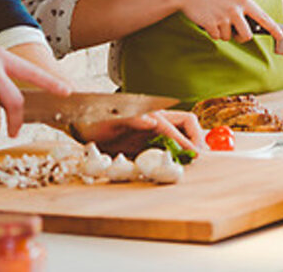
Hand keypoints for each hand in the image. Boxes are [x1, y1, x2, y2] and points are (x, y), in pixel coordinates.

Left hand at [74, 110, 205, 157]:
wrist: (81, 125)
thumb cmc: (96, 117)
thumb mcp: (113, 118)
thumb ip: (134, 119)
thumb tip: (152, 121)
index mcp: (153, 115)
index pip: (180, 126)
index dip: (189, 140)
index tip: (197, 154)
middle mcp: (156, 123)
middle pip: (186, 127)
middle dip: (196, 140)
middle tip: (201, 157)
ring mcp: (151, 134)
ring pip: (179, 139)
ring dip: (187, 149)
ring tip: (191, 164)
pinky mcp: (144, 145)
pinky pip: (165, 151)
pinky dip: (174, 158)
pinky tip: (174, 167)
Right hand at [169, 0, 282, 43]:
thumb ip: (241, 10)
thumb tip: (249, 29)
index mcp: (244, 0)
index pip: (263, 17)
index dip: (274, 28)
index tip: (281, 36)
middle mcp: (236, 9)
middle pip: (247, 35)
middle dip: (240, 37)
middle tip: (232, 30)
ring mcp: (224, 17)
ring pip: (229, 37)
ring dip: (222, 32)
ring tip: (215, 18)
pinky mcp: (212, 24)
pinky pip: (216, 36)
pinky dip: (212, 32)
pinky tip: (207, 20)